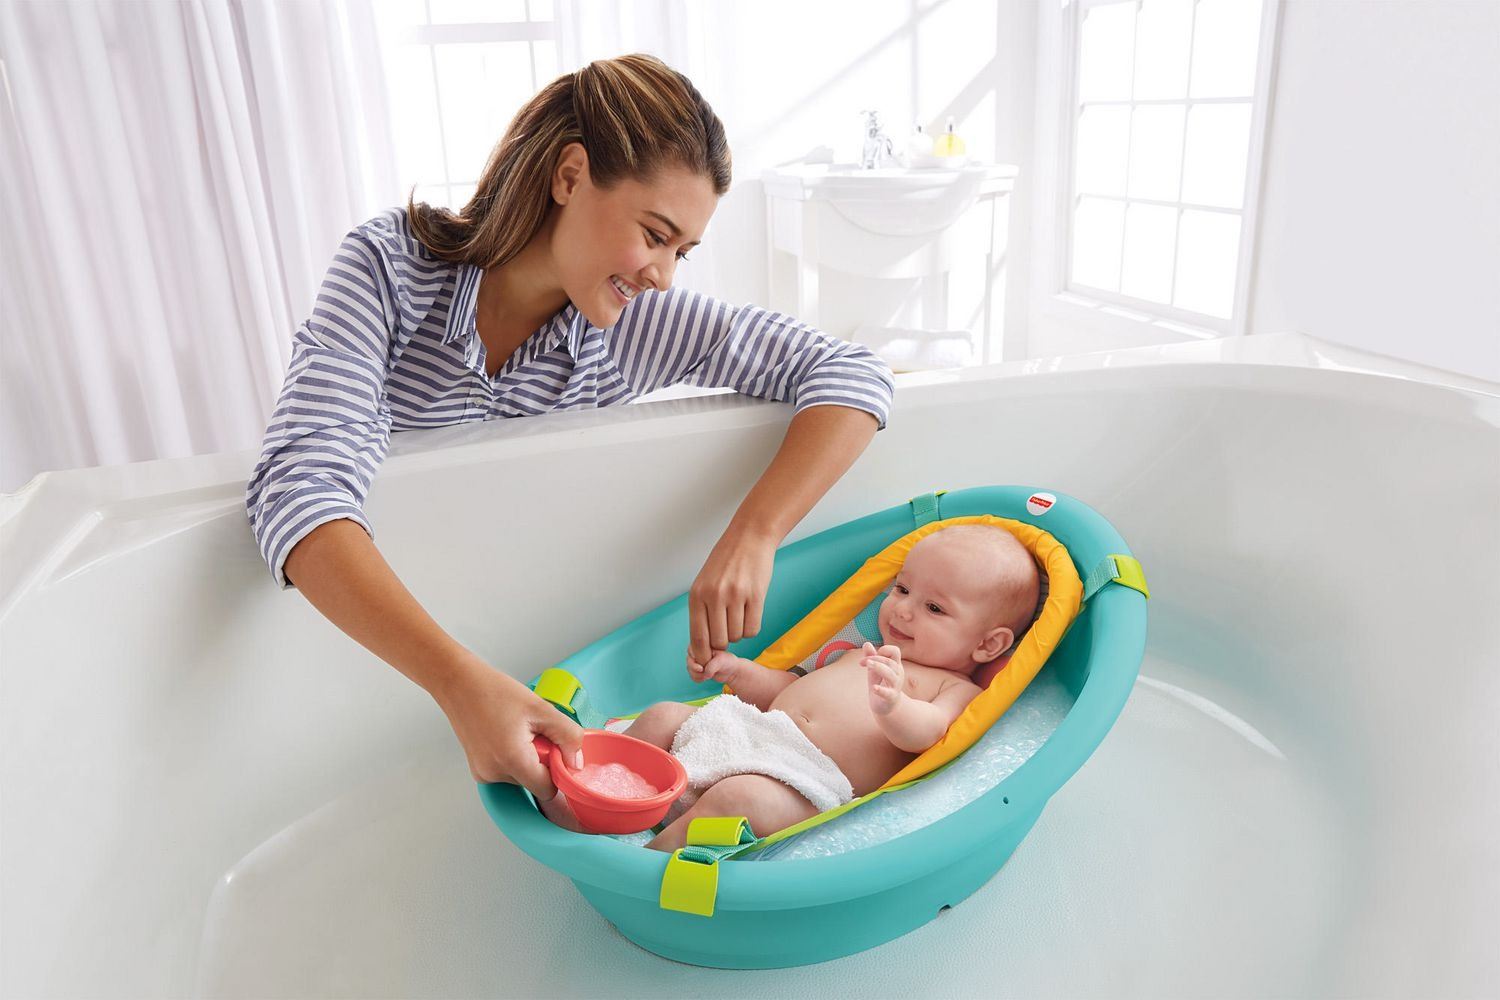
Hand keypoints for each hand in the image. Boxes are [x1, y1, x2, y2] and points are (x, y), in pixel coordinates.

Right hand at [432, 653, 583, 800]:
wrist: (459, 683)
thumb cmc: (494, 691)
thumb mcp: (541, 709)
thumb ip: (568, 736)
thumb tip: (576, 762)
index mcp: (512, 760)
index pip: (547, 790)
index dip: (557, 771)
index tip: (556, 749)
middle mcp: (494, 774)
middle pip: (534, 783)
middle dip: (541, 760)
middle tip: (534, 732)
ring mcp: (483, 774)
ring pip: (521, 777)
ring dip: (528, 758)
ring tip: (517, 730)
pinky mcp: (478, 769)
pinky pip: (507, 771)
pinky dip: (514, 757)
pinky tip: (506, 734)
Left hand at [687, 526, 775, 665]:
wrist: (749, 537)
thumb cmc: (725, 562)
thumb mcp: (704, 583)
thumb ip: (702, 611)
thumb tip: (702, 646)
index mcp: (697, 595)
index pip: (698, 637)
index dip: (703, 654)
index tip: (707, 661)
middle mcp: (714, 596)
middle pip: (719, 641)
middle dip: (724, 642)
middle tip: (727, 630)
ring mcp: (735, 596)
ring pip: (737, 636)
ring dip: (738, 632)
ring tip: (739, 614)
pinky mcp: (756, 596)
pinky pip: (753, 629)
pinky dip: (751, 628)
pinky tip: (750, 613)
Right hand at [688, 649, 745, 685]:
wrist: (730, 670)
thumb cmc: (727, 661)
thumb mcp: (721, 661)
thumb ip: (712, 665)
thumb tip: (704, 672)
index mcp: (703, 644)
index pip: (692, 650)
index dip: (696, 661)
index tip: (702, 668)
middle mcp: (697, 651)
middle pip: (689, 661)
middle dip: (697, 670)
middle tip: (705, 672)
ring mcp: (696, 660)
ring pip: (690, 670)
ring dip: (698, 676)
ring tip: (709, 675)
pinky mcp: (697, 669)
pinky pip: (692, 676)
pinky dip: (698, 679)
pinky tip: (706, 677)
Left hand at [862, 641, 904, 715]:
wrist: (886, 706)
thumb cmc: (881, 684)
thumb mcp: (873, 669)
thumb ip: (870, 657)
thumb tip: (866, 643)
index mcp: (895, 665)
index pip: (895, 651)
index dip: (883, 650)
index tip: (870, 657)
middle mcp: (898, 674)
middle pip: (890, 662)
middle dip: (875, 659)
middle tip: (862, 662)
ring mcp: (895, 686)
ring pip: (891, 674)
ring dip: (878, 667)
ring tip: (868, 665)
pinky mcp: (891, 698)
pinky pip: (888, 693)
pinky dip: (881, 690)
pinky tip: (874, 688)